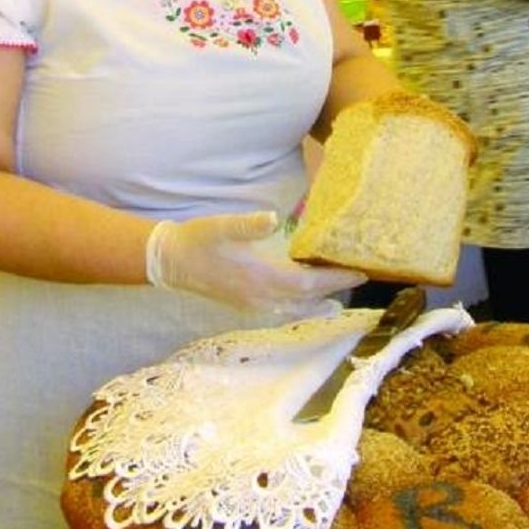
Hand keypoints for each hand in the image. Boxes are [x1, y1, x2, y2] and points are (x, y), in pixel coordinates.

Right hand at [146, 212, 364, 308]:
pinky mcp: (247, 303)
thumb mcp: (221, 226)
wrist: (170, 262)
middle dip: (334, 289)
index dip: (335, 279)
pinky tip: (309, 299)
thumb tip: (272, 219)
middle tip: (359, 277)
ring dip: (320, 301)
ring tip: (341, 291)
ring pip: (296, 309)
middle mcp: (261, 297)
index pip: (308, 284)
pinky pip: (283, 310)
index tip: (359, 272)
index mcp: (260, 278)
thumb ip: (248, 224)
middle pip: (308, 299)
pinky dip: (302, 305)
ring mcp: (254, 304)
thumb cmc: (198, 240)